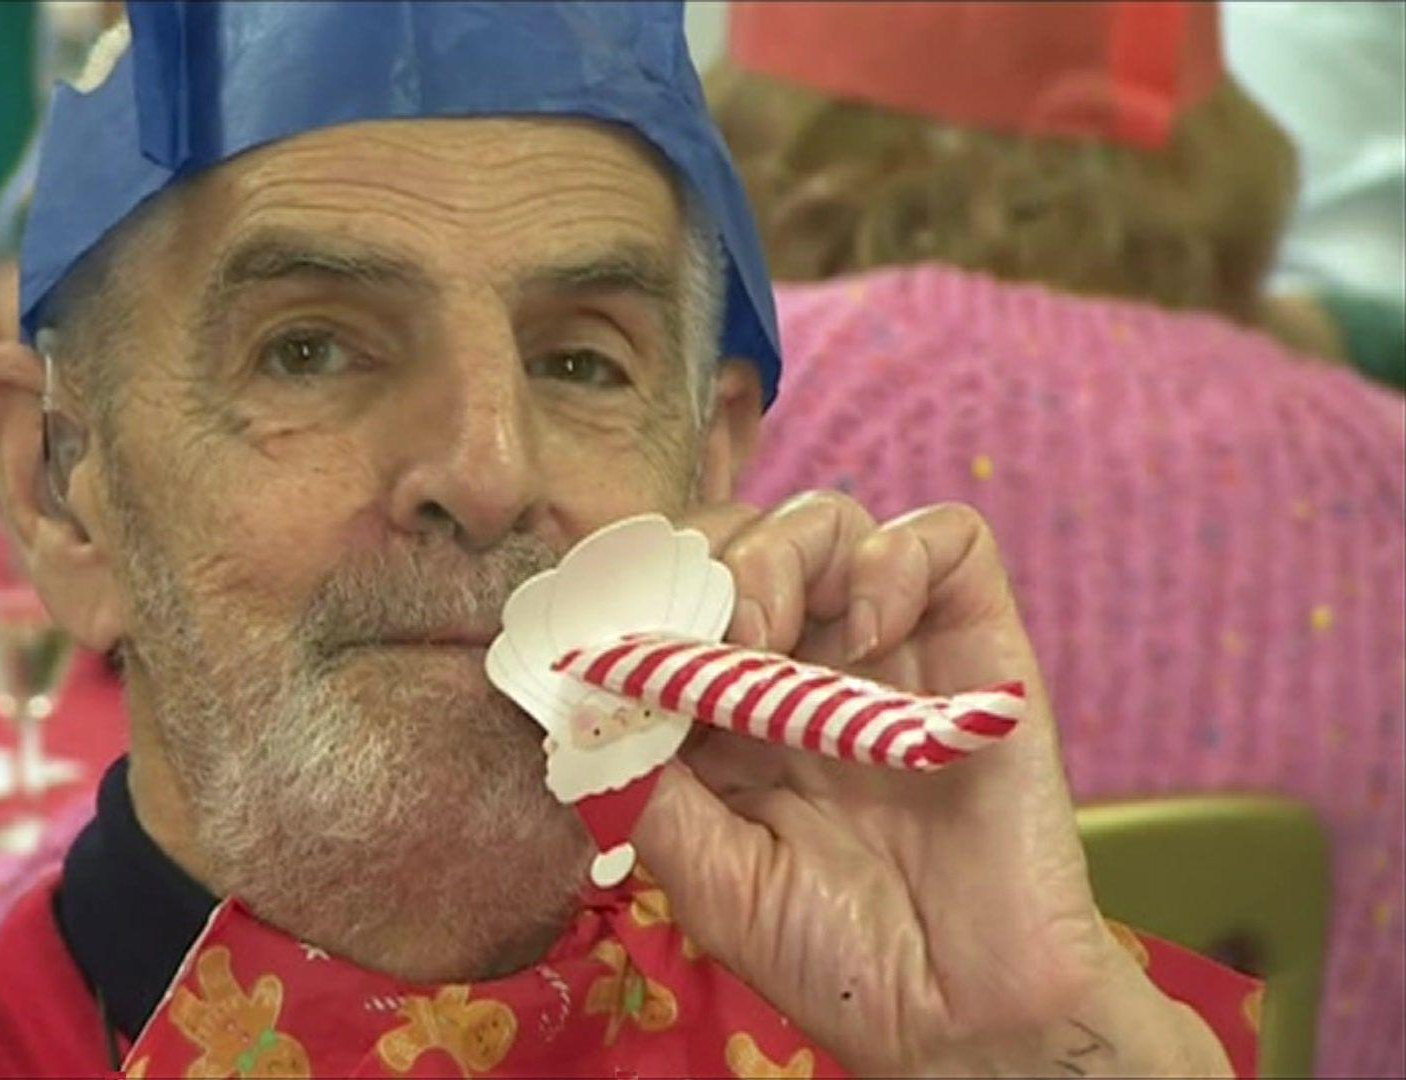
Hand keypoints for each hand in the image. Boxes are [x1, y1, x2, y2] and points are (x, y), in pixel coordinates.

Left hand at [633, 492, 1228, 1076]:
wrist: (963, 1015)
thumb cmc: (832, 958)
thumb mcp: (707, 875)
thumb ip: (644, 782)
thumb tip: (576, 693)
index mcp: (727, 714)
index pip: (671, 600)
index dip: (631, 590)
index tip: (598, 621)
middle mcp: (804, 666)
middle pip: (738, 540)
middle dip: (698, 564)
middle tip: (692, 632)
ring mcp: (891, 649)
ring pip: (826, 521)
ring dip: (777, 552)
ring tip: (766, 632)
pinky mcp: (978, 642)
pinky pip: (947, 538)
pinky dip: (895, 556)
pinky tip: (868, 631)